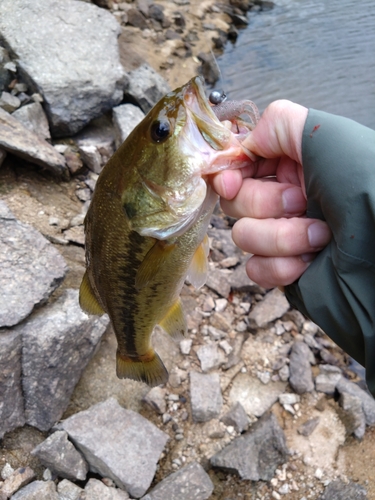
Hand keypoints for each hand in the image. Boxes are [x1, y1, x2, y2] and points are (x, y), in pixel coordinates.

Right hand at [211, 100, 331, 288]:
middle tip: (302, 201)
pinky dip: (280, 266)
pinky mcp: (284, 268)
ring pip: (243, 236)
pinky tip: (309, 261)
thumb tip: (245, 144)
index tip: (231, 181)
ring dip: (280, 237)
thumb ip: (277, 124)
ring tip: (320, 235)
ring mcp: (282, 234)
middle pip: (235, 201)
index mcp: (291, 163)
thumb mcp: (325, 136)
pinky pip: (256, 269)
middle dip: (264, 203)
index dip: (228, 174)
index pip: (239, 166)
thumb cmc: (368, 186)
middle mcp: (283, 197)